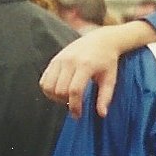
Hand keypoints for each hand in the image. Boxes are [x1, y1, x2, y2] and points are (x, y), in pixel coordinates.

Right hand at [40, 21, 155, 118]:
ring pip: (48, 86)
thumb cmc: (107, 61)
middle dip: (66, 102)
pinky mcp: (54, 60)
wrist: (101, 40)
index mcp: (86, 65)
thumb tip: (102, 114)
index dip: (75, 106)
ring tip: (67, 98)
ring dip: (55, 97)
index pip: (75, 90)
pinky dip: (49, 90)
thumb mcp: (111, 79)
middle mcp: (70, 61)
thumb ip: (106, 97)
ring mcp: (60, 59)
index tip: (78, 115)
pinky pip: (44, 79)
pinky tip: (60, 91)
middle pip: (60, 90)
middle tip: (75, 105)